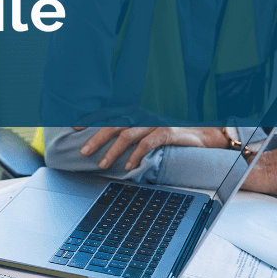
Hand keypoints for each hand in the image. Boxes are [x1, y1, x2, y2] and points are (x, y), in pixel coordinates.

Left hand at [75, 124, 228, 170]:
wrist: (203, 132)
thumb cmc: (170, 131)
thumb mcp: (147, 128)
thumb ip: (130, 130)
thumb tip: (106, 142)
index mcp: (134, 111)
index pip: (108, 112)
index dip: (90, 118)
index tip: (73, 127)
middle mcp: (142, 113)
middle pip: (113, 124)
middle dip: (96, 138)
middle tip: (83, 152)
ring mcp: (154, 122)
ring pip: (127, 134)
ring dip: (113, 151)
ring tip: (102, 164)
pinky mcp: (167, 131)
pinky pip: (148, 143)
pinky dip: (136, 155)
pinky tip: (129, 166)